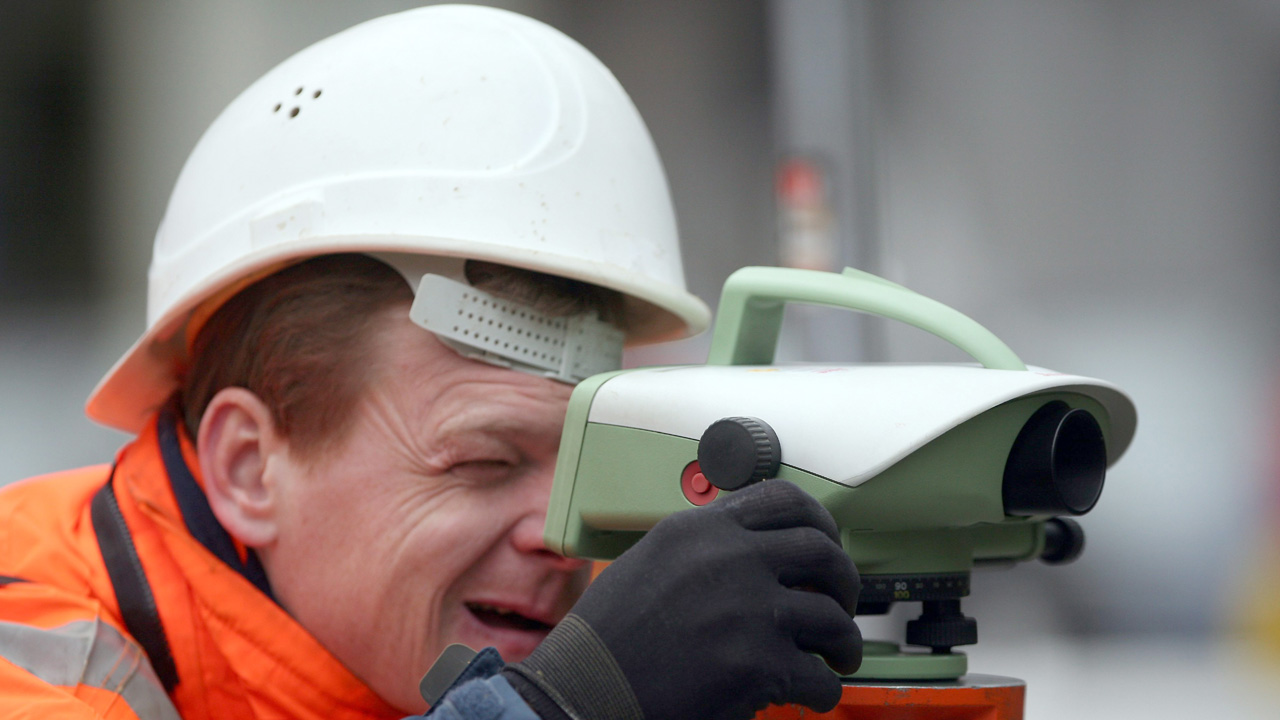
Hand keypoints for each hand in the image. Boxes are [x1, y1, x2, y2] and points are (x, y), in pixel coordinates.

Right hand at [506, 479, 860, 719]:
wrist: (586, 690)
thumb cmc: (609, 639)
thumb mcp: (651, 561)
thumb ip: (704, 548)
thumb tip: (758, 551)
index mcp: (701, 529)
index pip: (783, 499)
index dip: (820, 523)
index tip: (828, 544)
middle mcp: (729, 559)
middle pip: (823, 552)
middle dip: (845, 582)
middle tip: (842, 604)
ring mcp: (748, 610)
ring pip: (834, 619)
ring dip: (844, 643)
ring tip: (838, 657)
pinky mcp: (759, 664)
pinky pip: (821, 678)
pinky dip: (823, 691)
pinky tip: (810, 694)